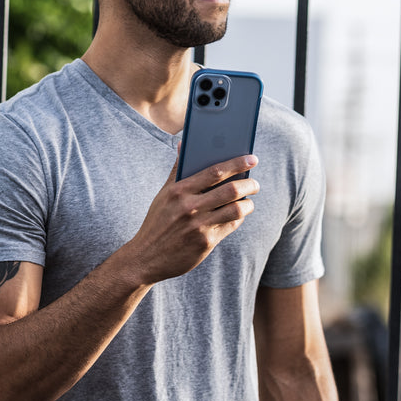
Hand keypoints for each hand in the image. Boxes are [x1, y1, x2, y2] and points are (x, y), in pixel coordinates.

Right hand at [122, 152, 258, 284]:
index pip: (215, 172)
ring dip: (248, 204)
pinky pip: (230, 226)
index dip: (237, 163)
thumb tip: (183, 143)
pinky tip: (237, 215)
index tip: (252, 158)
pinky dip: (238, 219)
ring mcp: (199, 226)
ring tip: (248, 201)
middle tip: (255, 183)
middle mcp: (190, 207)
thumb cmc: (157, 222)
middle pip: (231, 190)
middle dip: (249, 184)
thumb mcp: (164, 194)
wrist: (146, 256)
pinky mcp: (205, 243)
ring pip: (236, 209)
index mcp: (179, 191)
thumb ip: (177, 170)